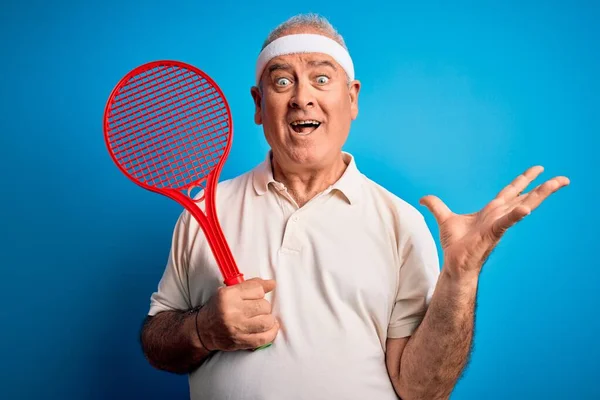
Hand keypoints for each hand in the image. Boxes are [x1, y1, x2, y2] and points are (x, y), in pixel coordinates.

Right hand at [197, 278, 279, 350]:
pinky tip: (268, 328)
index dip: (260, 292)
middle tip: (257, 309)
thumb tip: (272, 283)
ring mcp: (237, 328)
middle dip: (264, 306)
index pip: (258, 289)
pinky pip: (264, 338)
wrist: (203, 330)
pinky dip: (271, 333)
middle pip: (264, 306)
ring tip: (262, 318)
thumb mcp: (230, 291)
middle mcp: (232, 312)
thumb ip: (251, 285)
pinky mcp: (241, 341)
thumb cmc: (219, 308)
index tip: (257, 295)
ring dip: (268, 320)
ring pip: (267, 321)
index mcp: (228, 295)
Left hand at [420, 166, 569, 277]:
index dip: (523, 180)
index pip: (510, 191)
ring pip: (523, 206)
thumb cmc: (455, 245)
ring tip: (557, 184)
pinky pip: (506, 222)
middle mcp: (499, 216)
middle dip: (542, 186)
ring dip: (540, 195)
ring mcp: (498, 224)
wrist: (454, 263)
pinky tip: (526, 209)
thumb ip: (435, 205)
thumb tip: (423, 198)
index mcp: (491, 211)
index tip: (538, 169)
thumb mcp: (444, 218)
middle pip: (524, 196)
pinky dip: (515, 215)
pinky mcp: (492, 233)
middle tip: (562, 178)